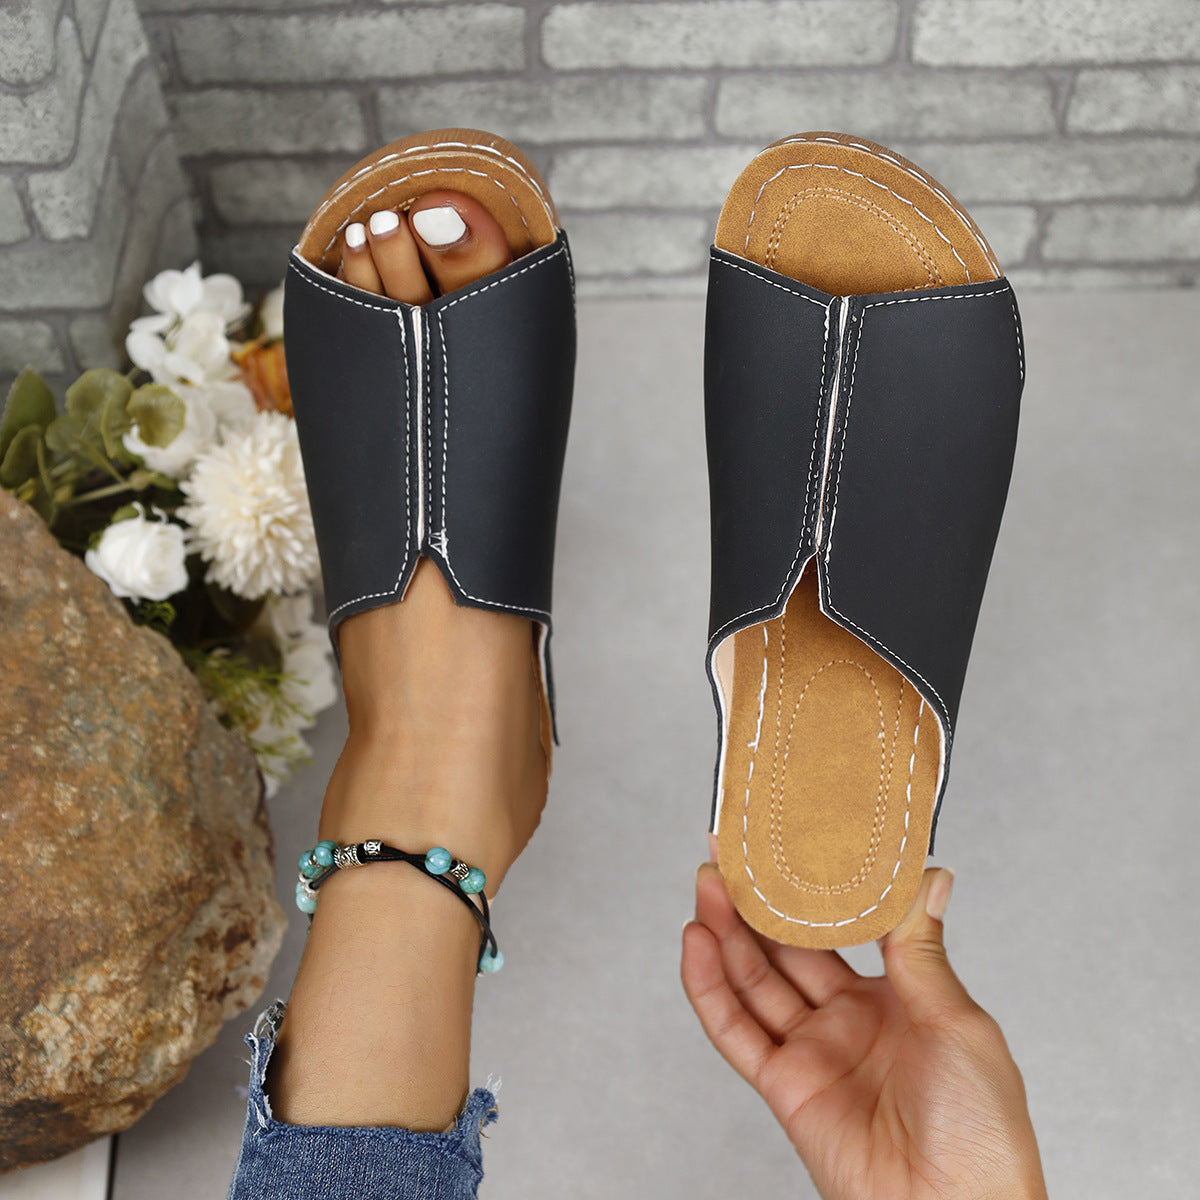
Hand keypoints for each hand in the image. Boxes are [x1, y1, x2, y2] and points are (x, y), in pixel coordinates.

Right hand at [681, 864, 1047, 1199]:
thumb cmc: (982, 1131)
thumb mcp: (959, 1020)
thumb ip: (921, 947)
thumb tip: (930, 873)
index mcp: (898, 998)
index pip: (843, 927)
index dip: (812, 888)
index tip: (790, 844)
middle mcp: (848, 1020)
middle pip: (788, 948)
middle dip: (756, 901)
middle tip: (729, 854)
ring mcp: (814, 1052)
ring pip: (755, 980)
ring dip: (725, 931)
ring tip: (705, 884)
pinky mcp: (784, 1086)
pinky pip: (736, 1031)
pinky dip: (710, 988)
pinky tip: (697, 945)